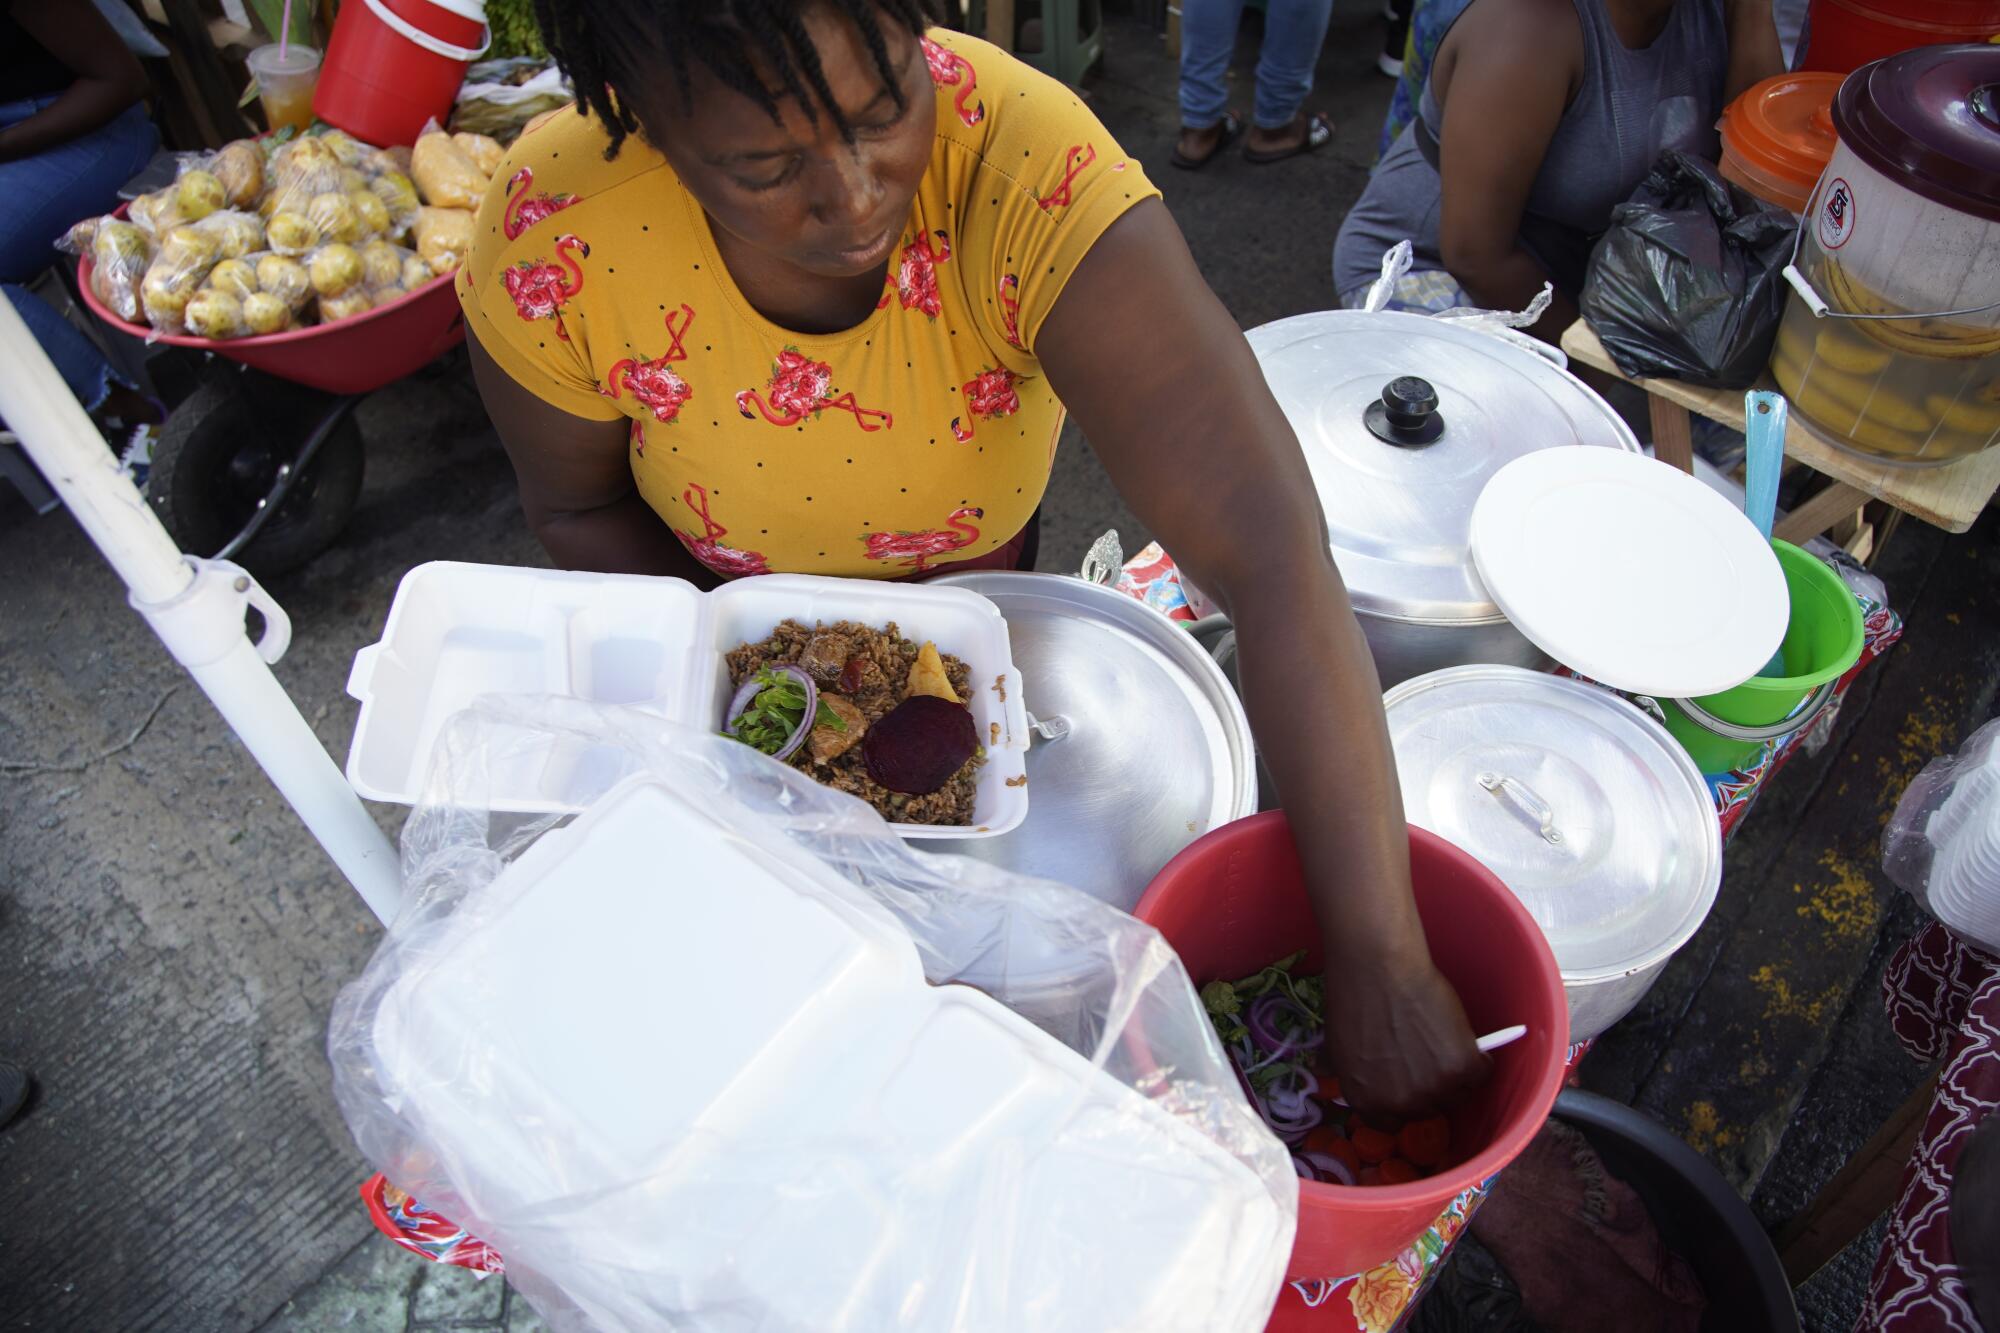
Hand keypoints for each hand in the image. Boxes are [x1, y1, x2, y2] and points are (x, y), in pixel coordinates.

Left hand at [1320, 953, 1487, 1119]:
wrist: (1379, 967)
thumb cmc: (1353, 998)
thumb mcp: (1336, 1044)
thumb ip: (1343, 1070)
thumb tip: (1328, 1074)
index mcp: (1367, 1103)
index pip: (1391, 1122)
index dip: (1400, 1102)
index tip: (1407, 1084)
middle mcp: (1401, 1105)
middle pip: (1427, 1110)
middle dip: (1428, 1089)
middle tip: (1426, 1057)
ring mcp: (1435, 1089)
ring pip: (1457, 1094)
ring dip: (1454, 1076)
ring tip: (1444, 1044)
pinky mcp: (1463, 1068)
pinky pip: (1480, 1072)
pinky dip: (1478, 1057)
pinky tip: (1464, 1038)